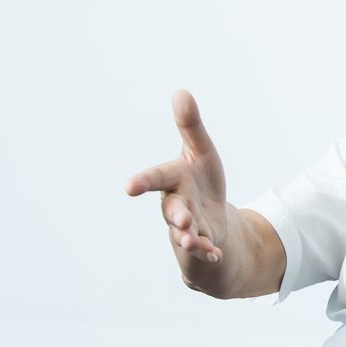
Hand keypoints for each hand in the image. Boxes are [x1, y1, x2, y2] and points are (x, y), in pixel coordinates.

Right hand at [126, 90, 230, 267]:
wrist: (210, 215)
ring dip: (189, 238)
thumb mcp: (200, 151)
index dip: (143, 182)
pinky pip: (204, 249)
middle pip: (173, 210)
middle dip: (176, 215)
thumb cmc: (200, 178)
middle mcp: (176, 204)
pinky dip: (208, 252)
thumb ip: (190, 126)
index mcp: (173, 179)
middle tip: (180, 220)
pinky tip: (215, 254)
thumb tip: (180, 92)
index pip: (156, 178)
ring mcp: (188, 227)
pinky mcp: (202, 242)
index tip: (129, 187)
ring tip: (193, 241)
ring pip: (185, 234)